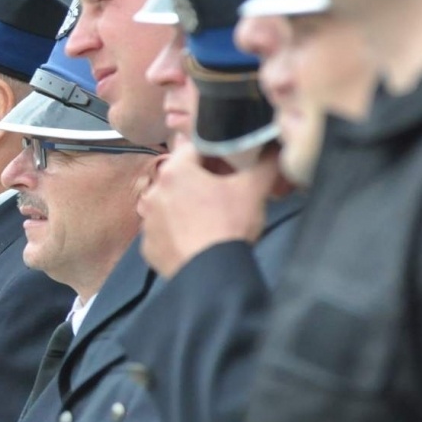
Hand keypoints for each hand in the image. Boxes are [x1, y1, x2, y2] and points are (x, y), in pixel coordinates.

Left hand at [137, 137, 278, 278]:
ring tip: (210, 218)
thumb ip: (265, 163)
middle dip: (201, 179)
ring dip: (186, 205)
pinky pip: (164, 231)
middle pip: (181, 176)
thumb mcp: (254, 190)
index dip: (217, 154)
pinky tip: (195, 238)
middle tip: (224, 193)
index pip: (196, 148)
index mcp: (175, 171)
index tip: (232, 167)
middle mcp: (154, 192)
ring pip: (170, 203)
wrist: (211, 274)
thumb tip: (274, 147)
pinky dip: (177, 231)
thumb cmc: (230, 225)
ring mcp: (147, 221)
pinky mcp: (147, 246)